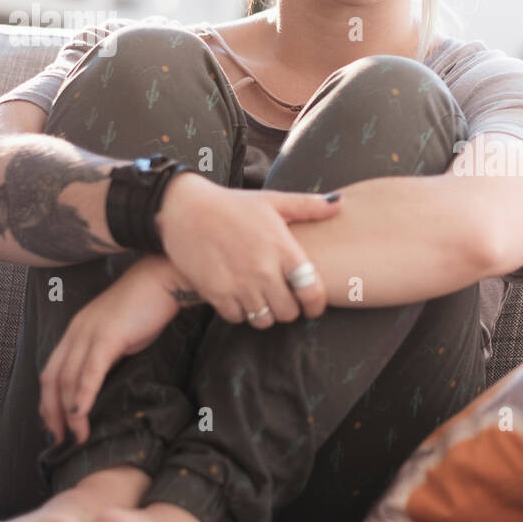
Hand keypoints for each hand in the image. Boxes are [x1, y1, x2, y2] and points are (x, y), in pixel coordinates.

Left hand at [39, 253, 181, 445]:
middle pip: (52, 380)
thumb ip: (106, 355)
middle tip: (58, 440)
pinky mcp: (107, 336)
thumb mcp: (120, 335)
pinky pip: (89, 372)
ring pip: (68, 379)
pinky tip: (81, 415)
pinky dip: (82, 396)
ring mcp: (89, 333)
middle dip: (51, 413)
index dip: (49, 402)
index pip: (52, 372)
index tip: (56, 426)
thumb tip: (101, 382)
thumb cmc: (148, 306)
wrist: (164, 279)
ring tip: (76, 436)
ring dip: (68, 412)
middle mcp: (75, 332)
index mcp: (76, 332)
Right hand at [154, 173, 341, 328]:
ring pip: (264, 320)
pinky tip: (240, 297)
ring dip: (266, 313)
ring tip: (263, 299)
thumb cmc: (232, 204)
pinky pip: (237, 318)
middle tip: (284, 299)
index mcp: (282, 248)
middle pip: (289, 313)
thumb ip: (308, 206)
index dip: (316, 305)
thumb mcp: (272, 201)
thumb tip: (339, 203)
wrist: (183, 208)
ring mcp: (239, 284)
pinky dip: (240, 312)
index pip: (312, 291)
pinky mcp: (215, 293)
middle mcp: (263, 270)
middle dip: (290, 309)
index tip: (313, 306)